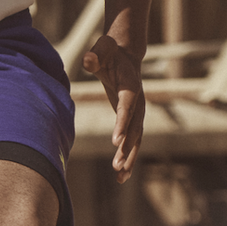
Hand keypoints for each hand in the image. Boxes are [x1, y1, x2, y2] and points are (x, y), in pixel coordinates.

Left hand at [82, 33, 146, 180]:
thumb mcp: (102, 49)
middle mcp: (139, 102)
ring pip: (136, 138)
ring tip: (121, 176)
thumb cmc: (109, 52)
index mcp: (130, 86)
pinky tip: (121, 176)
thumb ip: (95, 55)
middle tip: (118, 166)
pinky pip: (133, 140)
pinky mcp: (133, 119)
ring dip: (129, 157)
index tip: (115, 141)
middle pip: (135, 128)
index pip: (127, 106)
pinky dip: (128, 157)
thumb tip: (87, 60)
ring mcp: (138, 112)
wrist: (125, 55)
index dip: (123, 123)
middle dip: (127, 148)